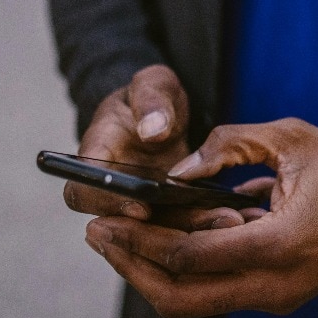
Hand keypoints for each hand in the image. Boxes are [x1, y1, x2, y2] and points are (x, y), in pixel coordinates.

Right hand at [63, 64, 257, 229]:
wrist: (165, 113)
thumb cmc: (152, 96)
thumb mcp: (153, 85)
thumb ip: (151, 100)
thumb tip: (152, 131)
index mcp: (96, 154)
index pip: (82, 190)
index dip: (106, 202)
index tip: (141, 205)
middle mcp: (112, 187)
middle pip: (121, 224)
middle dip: (160, 231)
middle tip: (202, 221)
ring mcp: (137, 204)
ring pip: (154, 232)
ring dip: (188, 231)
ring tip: (228, 220)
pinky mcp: (164, 213)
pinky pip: (178, 227)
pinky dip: (203, 226)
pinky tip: (234, 219)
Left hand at [83, 118, 317, 317]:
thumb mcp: (291, 138)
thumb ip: (229, 144)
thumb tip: (179, 168)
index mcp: (278, 246)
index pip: (187, 257)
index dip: (139, 240)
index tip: (105, 220)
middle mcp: (273, 285)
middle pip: (180, 298)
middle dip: (132, 268)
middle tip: (100, 236)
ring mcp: (276, 297)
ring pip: (195, 302)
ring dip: (154, 273)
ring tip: (121, 238)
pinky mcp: (278, 295)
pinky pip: (218, 291)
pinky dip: (185, 270)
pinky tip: (165, 238)